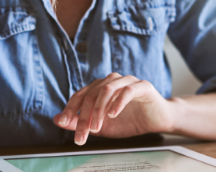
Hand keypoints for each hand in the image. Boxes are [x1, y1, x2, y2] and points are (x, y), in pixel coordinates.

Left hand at [53, 73, 173, 144]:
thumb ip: (80, 122)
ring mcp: (127, 81)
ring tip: (96, 127)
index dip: (70, 109)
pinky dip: (118, 102)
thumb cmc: (130, 121)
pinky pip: (127, 90)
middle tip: (82, 134)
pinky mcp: (142, 86)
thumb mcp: (102, 126)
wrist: (158, 120)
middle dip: (84, 116)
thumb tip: (57, 120)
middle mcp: (112, 81)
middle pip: (91, 94)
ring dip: (98, 109)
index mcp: (100, 87)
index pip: (81, 96)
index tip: (63, 123)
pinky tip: (113, 114)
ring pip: (106, 90)